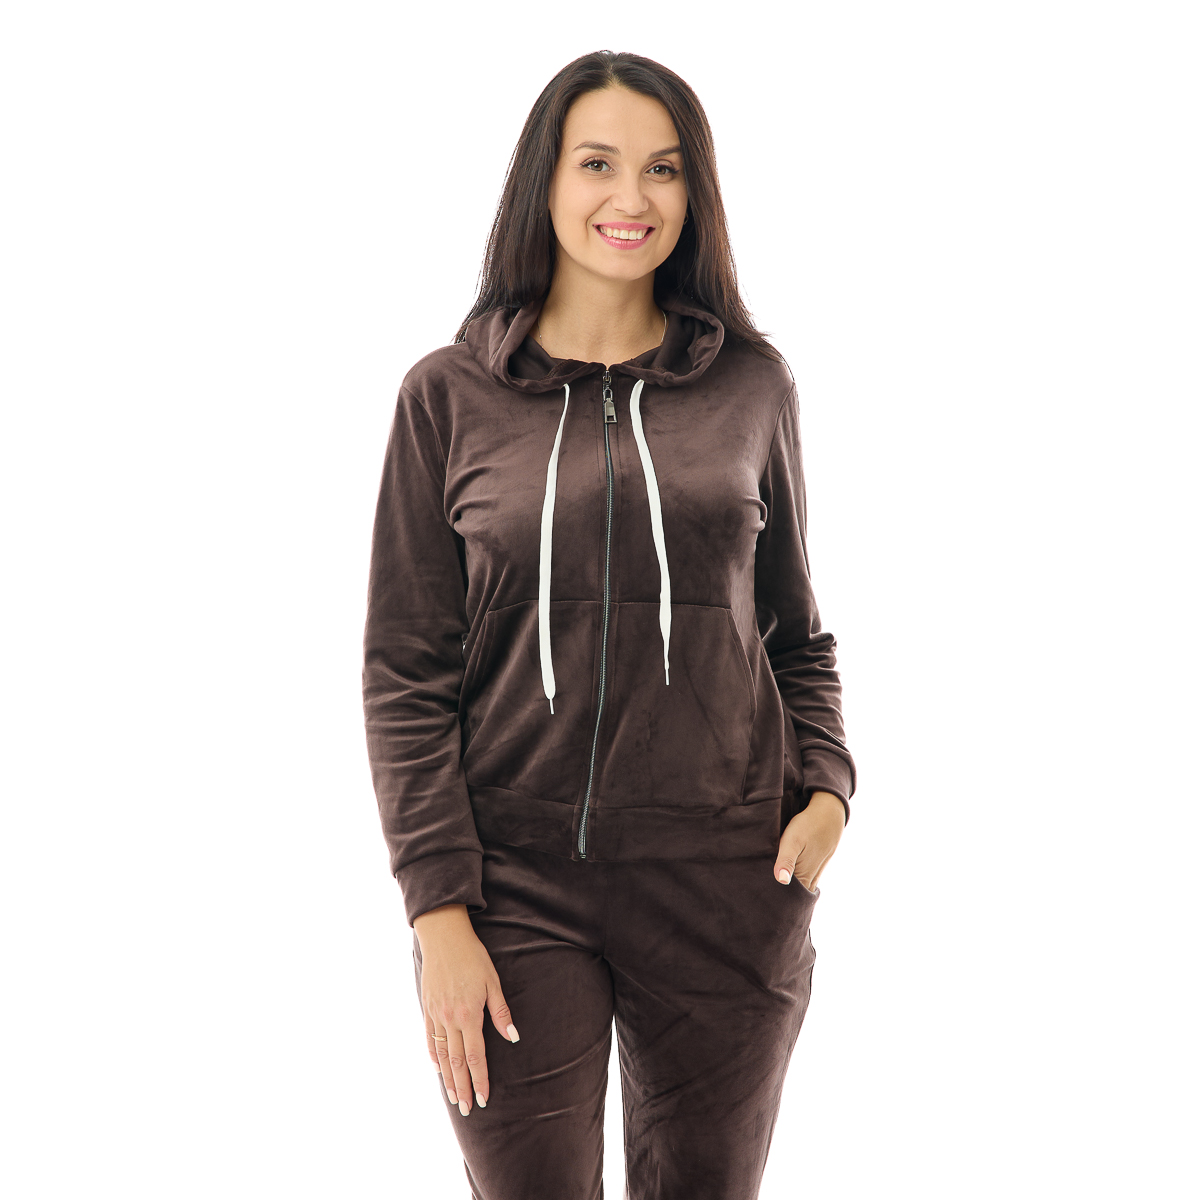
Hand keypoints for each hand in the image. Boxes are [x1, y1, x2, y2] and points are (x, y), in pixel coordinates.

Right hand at [413, 904, 519, 1115]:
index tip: (483, 1099)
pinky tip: (437, 1069)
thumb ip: (501, 1012)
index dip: (480, 1079)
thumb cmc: (472, 956)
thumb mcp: (492, 981)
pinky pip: (429, 1037)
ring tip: (453, 1097)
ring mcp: (436, 1014)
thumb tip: (512, 1037)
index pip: (476, 1056)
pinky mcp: (427, 1007)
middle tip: (467, 1110)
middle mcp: (450, 1019)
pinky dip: (433, 1056)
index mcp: (469, 1014)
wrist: (443, 936)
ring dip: (448, 1078)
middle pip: (457, 1061)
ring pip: (442, 1054)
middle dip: (463, 1087)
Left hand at [774, 791, 845, 890]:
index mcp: (803, 875)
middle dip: (783, 898)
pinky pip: (808, 879)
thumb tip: (782, 881)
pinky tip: (791, 879)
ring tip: (775, 892)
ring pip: (803, 888)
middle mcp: (811, 877)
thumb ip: (786, 861)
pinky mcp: (819, 864)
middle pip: (796, 895)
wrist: (829, 813)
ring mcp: (816, 871)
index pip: (790, 897)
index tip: (765, 901)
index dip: (777, 900)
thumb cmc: (807, 826)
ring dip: (791, 891)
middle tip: (767, 898)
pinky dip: (799, 882)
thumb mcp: (792, 841)